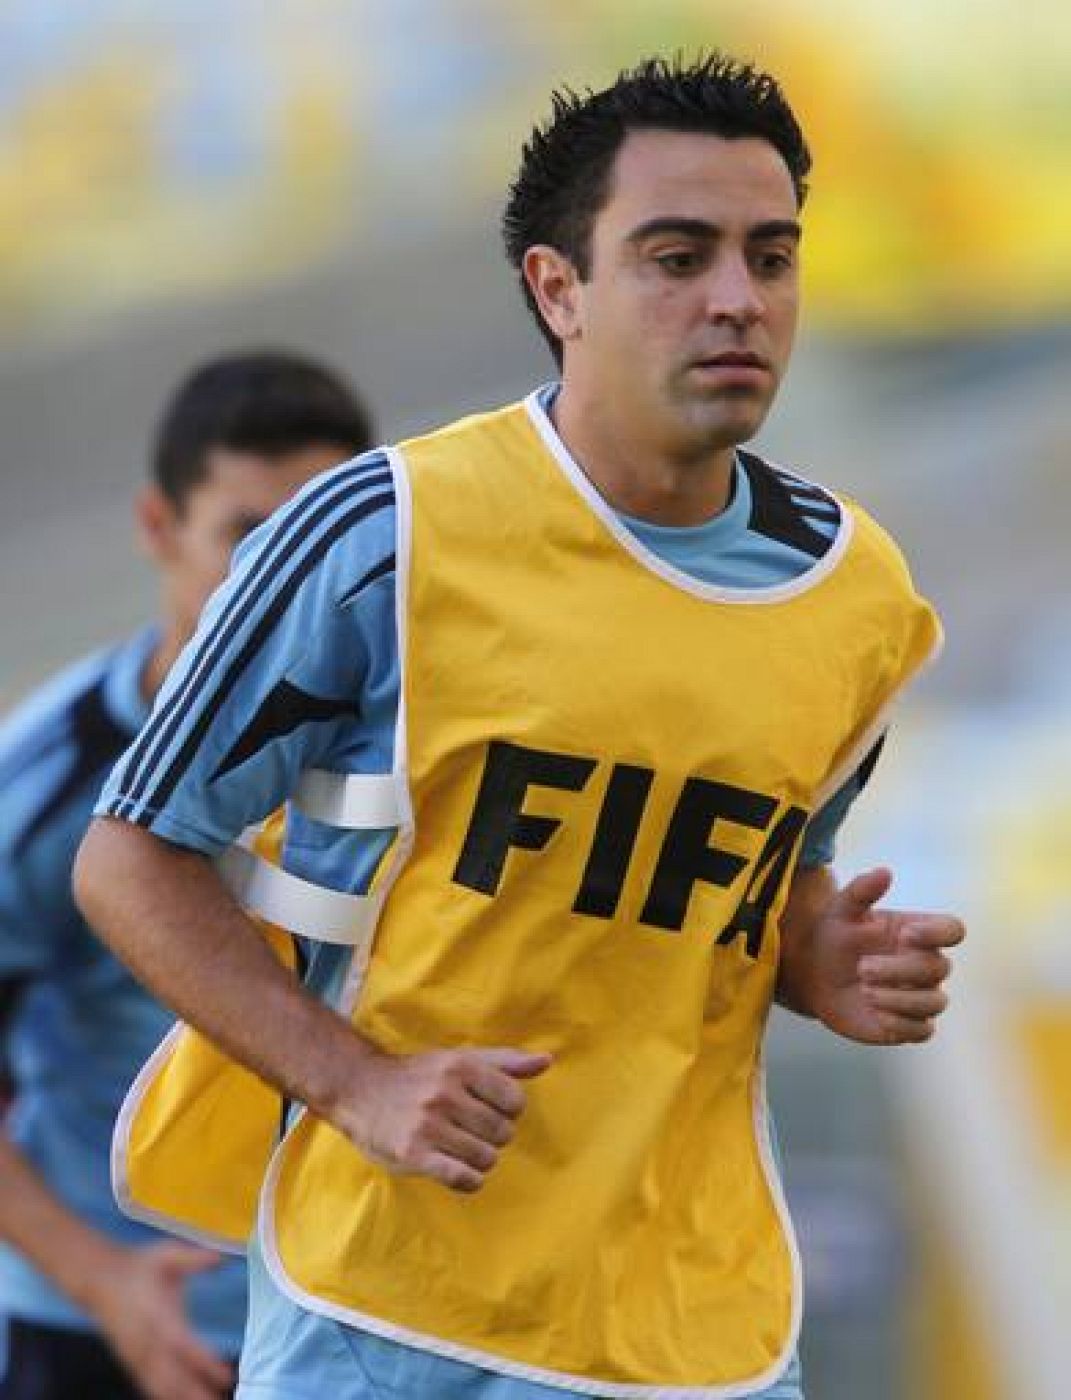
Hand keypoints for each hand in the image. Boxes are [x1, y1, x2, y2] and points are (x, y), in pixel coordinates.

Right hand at [89, 1241, 232, 1399]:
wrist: (100, 1280)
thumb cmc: (140, 1266)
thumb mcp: (167, 1255)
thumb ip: (194, 1258)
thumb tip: (221, 1256)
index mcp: (158, 1317)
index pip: (184, 1346)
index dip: (205, 1363)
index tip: (227, 1375)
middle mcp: (146, 1343)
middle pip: (173, 1377)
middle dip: (197, 1393)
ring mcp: (137, 1357)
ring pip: (161, 1388)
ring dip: (184, 1398)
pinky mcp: (132, 1363)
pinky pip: (150, 1386)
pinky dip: (166, 1397)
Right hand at [338, 1046, 552, 1192]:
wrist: (360, 1089)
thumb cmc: (419, 1075)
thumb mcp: (460, 1059)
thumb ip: (505, 1061)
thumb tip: (547, 1060)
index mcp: (461, 1066)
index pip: (515, 1101)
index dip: (507, 1111)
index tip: (487, 1110)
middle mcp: (445, 1094)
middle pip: (502, 1133)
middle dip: (492, 1137)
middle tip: (469, 1131)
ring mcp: (428, 1125)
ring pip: (486, 1159)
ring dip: (478, 1160)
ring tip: (458, 1148)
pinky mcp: (413, 1155)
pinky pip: (463, 1178)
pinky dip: (468, 1180)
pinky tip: (457, 1169)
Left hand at [808, 867, 964, 1045]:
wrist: (812, 973)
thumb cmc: (833, 935)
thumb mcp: (840, 909)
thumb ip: (861, 890)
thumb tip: (884, 872)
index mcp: (918, 932)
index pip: (953, 929)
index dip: (938, 933)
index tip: (906, 934)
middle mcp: (925, 964)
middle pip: (938, 968)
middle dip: (901, 969)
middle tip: (862, 968)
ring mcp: (919, 996)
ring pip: (935, 1002)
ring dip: (901, 999)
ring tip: (865, 990)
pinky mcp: (907, 1025)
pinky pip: (922, 1031)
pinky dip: (902, 1024)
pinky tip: (875, 1014)